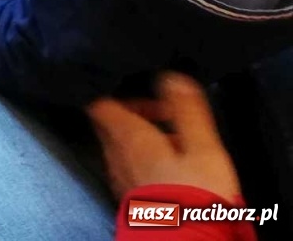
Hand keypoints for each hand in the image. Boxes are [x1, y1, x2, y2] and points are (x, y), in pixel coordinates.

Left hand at [88, 73, 241, 201]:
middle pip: (109, 122)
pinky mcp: (128, 195)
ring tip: (176, 142)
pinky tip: (171, 168)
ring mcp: (118, 176)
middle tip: (167, 116)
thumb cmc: (194, 194)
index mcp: (125, 136)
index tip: (145, 90)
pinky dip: (144, 158)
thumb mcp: (202, 147)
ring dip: (142, 137)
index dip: (117, 90)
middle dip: (135, 113)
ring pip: (119, 145)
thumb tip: (173, 77)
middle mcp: (113, 154)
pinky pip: (128, 166)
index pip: (99, 102)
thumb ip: (186, 111)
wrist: (186, 240)